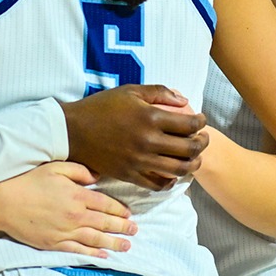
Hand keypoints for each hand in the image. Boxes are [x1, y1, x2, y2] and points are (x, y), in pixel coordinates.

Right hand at [0, 162, 135, 257]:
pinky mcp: (54, 243)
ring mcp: (65, 232)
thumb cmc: (28, 181)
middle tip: (135, 231)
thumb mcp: (55, 167)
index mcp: (78, 196)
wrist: (4, 202)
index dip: (119, 210)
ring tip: (127, 246)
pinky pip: (78, 250)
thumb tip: (97, 177)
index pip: (106, 204)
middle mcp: (76, 216)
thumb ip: (79, 171)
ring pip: (96, 239)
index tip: (129, 214)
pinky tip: (103, 256)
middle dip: (122, 227)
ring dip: (113, 243)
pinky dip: (93, 253)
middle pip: (105, 223)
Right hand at [61, 84, 207, 189]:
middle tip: (203, 139)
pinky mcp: (130, 175)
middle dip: (202, 143)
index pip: (189, 124)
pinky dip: (170, 181)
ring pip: (178, 169)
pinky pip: (158, 184)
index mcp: (150, 117)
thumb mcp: (130, 91)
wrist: (73, 131)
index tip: (201, 121)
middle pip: (190, 149)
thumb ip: (159, 93)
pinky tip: (171, 173)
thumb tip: (184, 101)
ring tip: (192, 158)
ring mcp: (140, 161)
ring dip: (192, 164)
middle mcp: (148, 141)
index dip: (201, 122)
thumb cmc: (101, 107)